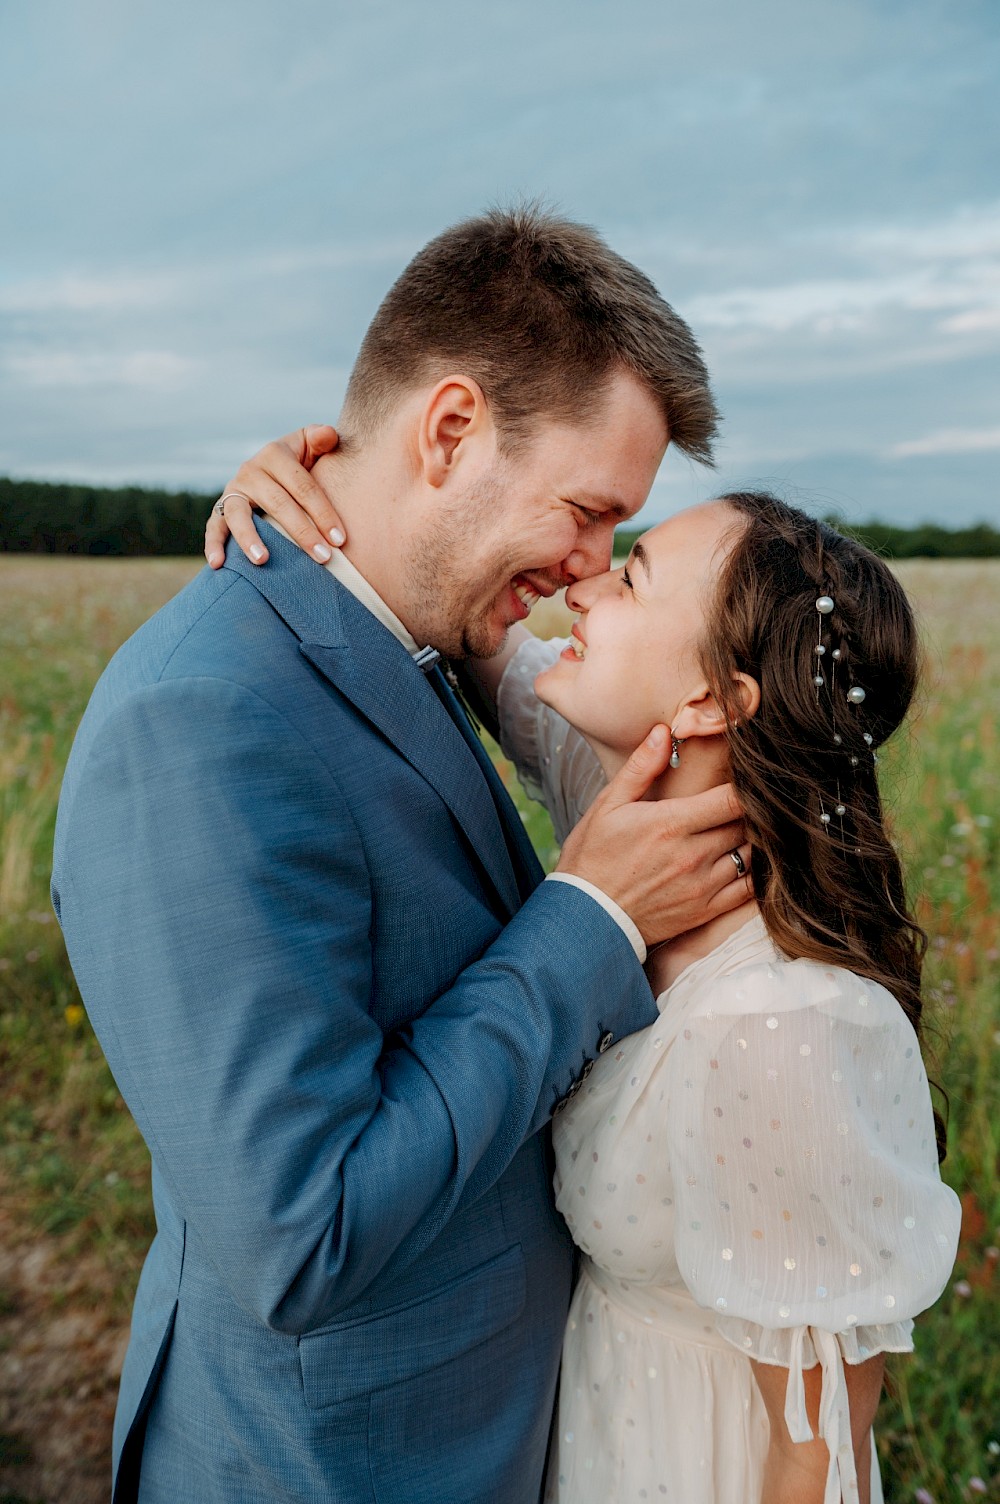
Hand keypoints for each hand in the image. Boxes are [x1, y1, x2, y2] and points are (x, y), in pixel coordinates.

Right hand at [205, 425, 344, 568]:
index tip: (340, 539)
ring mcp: (234, 490)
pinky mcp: (221, 508)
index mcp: (275, 454)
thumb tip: (328, 435)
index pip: (303, 486)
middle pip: (278, 504)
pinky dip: (213, 544)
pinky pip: (214, 526)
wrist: (275, 469)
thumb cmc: (302, 462)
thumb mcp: (311, 445)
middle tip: (323, 558)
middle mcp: (251, 470)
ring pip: (240, 515)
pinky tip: (217, 564)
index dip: (323, 512)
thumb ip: (322, 438)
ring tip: (263, 560)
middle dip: (303, 533)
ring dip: (250, 539)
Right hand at [555, 725, 750, 946]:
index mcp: (672, 823)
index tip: (745, 778)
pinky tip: (745, 861)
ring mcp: (702, 886)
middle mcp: (693, 855)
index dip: (746, 786)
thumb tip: (662, 732)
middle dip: (751, 810)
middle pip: (747, 824)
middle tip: (747, 801)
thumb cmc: (592, 858)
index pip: (732, 798)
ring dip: (752, 839)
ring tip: (744, 829)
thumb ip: (641, 768)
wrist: (586, 918)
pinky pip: (747, 890)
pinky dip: (755, 873)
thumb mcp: (608, 806)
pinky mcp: (705, 911)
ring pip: (751, 854)